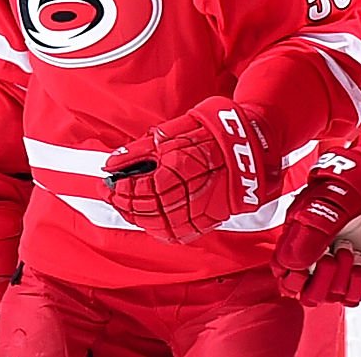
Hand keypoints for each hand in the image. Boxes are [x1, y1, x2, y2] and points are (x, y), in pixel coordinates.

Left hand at [103, 96, 282, 242]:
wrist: (253, 141)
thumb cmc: (214, 129)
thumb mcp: (176, 129)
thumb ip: (143, 148)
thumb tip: (113, 161)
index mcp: (180, 167)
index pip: (139, 188)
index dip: (119, 188)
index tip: (107, 184)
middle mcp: (190, 192)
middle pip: (146, 208)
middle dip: (124, 203)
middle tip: (110, 195)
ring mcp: (202, 208)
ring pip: (160, 224)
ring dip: (138, 217)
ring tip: (126, 206)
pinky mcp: (211, 217)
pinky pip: (179, 232)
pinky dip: (159, 228)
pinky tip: (150, 219)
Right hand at [272, 146, 360, 306]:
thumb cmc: (351, 183)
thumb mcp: (328, 205)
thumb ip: (310, 234)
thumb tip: (291, 263)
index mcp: (298, 234)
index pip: (283, 271)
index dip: (292, 277)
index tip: (308, 266)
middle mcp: (315, 251)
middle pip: (305, 292)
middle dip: (320, 281)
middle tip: (331, 257)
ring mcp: (336, 260)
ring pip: (330, 295)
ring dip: (342, 279)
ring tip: (350, 253)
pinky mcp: (357, 267)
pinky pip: (353, 294)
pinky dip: (358, 285)